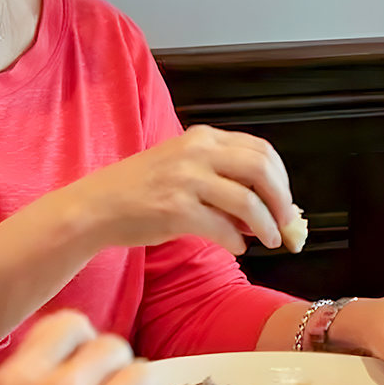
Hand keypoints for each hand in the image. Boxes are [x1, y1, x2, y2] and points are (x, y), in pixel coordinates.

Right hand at [61, 125, 296, 254]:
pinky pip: (222, 227)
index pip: (261, 150)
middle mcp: (197, 152)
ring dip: (267, 224)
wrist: (96, 206)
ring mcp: (185, 179)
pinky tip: (237, 246)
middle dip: (282, 200)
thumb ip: (225, 180)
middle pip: (261, 169)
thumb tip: (269, 210)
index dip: (282, 178)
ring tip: (271, 240)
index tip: (286, 200)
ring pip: (247, 200)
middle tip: (287, 223)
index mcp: (203, 138)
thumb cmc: (143, 190)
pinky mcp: (175, 209)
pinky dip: (237, 240)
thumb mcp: (185, 169)